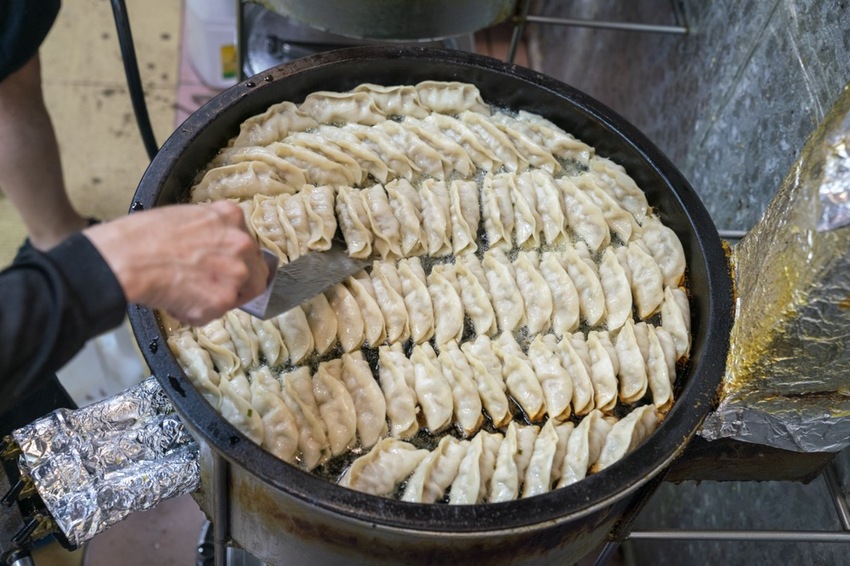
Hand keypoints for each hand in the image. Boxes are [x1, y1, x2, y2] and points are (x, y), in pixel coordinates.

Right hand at [84, 200, 268, 325]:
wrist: (127, 257)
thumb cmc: (143, 236)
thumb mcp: (185, 216)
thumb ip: (210, 231)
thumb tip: (212, 249)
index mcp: (231, 217)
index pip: (247, 245)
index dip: (235, 260)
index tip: (225, 267)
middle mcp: (241, 243)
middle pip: (255, 273)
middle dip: (237, 284)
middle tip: (211, 288)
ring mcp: (235, 273)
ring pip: (236, 296)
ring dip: (213, 300)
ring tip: (184, 293)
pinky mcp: (223, 300)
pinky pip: (212, 314)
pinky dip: (195, 314)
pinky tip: (174, 300)